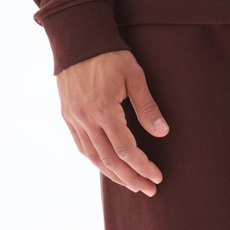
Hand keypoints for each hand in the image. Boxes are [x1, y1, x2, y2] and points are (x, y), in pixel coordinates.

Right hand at [56, 50, 167, 194]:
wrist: (77, 39)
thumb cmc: (110, 55)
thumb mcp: (134, 76)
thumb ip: (147, 107)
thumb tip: (162, 133)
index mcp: (104, 110)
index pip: (126, 149)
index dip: (142, 166)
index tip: (157, 177)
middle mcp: (86, 119)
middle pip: (109, 160)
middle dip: (130, 178)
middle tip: (148, 190)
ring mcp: (74, 119)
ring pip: (93, 158)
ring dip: (113, 174)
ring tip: (132, 184)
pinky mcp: (67, 116)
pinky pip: (81, 147)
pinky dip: (96, 161)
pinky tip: (109, 167)